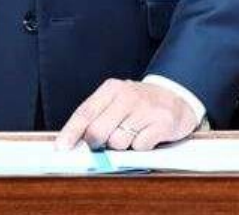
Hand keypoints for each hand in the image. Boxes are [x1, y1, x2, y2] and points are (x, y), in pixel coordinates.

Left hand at [55, 78, 198, 150]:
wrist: (176, 97)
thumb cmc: (140, 104)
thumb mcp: (116, 102)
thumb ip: (97, 118)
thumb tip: (76, 143)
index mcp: (111, 89)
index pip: (85, 112)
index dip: (71, 132)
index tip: (61, 148)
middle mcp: (127, 96)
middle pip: (98, 131)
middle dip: (97, 143)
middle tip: (104, 142)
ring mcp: (145, 108)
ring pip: (118, 142)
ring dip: (122, 145)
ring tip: (132, 133)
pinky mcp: (162, 122)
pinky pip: (140, 147)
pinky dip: (141, 147)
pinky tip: (147, 135)